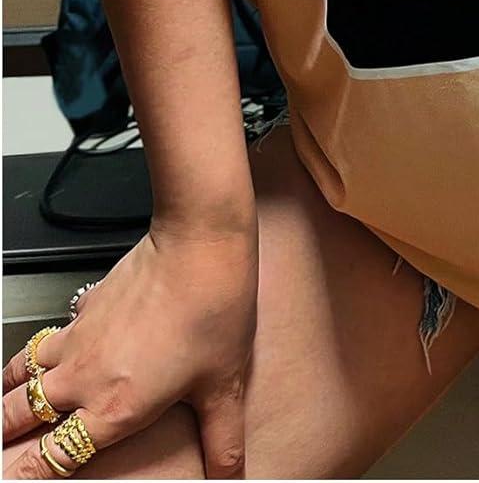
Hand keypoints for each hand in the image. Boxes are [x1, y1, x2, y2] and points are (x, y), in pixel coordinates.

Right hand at [3, 219, 257, 478]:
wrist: (199, 244)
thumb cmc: (212, 310)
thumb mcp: (224, 386)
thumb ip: (223, 441)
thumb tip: (231, 475)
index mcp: (114, 408)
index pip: (51, 458)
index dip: (26, 473)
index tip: (16, 476)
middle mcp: (85, 376)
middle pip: (20, 414)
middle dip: (5, 431)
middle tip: (2, 439)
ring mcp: (80, 336)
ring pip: (24, 370)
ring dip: (11, 389)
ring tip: (6, 399)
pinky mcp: (88, 304)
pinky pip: (53, 332)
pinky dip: (43, 347)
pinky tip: (55, 346)